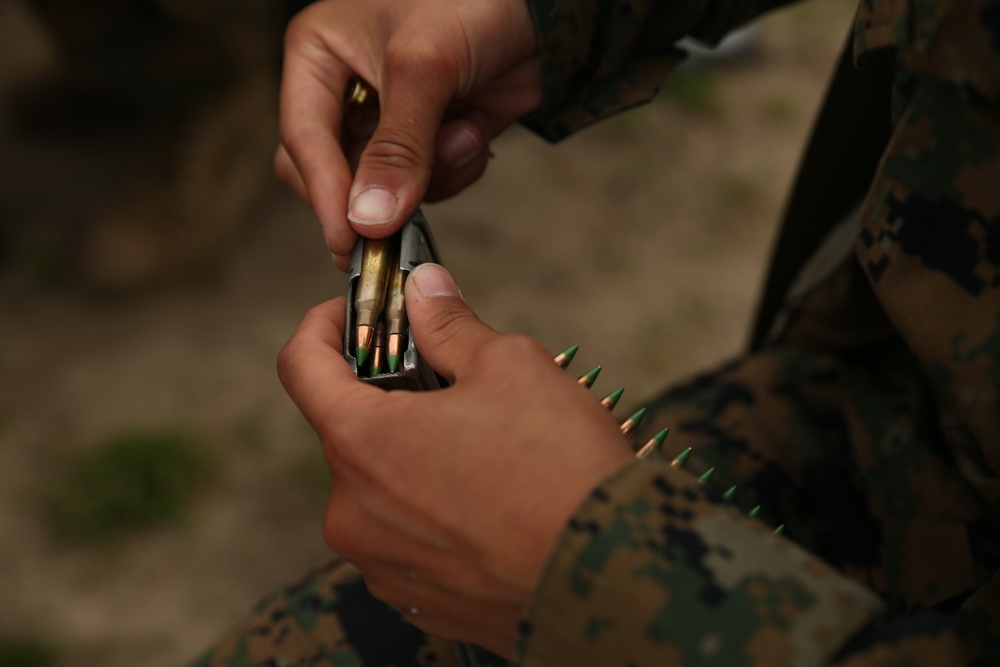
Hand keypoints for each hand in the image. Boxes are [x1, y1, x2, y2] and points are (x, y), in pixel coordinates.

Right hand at [275, 0, 542, 268]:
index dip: (325, 194)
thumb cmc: (472, 0)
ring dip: (430, 174)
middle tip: (394, 234)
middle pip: (334, 173)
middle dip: (375, 195)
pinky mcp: (432, 138)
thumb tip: (369, 221)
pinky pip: (431, 183)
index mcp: (319, 55)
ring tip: (462, 131)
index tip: (349, 241)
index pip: (304, 139)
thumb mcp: (425, 69)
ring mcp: (391, 119)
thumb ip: (397, 147)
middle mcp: (347, 90)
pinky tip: (476, 124)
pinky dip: (458, 166)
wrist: (548, 5)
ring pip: (387, 188)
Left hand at [277, 264, 631, 655]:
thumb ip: (450, 324)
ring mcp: (381, 564)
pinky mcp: (417, 600)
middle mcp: (353, 513)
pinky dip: (434, 513)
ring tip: (486, 453)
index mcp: (363, 443)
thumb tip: (425, 289)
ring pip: (380, 488)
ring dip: (414, 459)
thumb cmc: (562, 468)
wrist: (617, 578)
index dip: (323, 326)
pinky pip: (407, 539)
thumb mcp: (511, 367)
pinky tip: (491, 505)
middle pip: (349, 430)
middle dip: (390, 398)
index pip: (300, 365)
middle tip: (451, 385)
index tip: (351, 315)